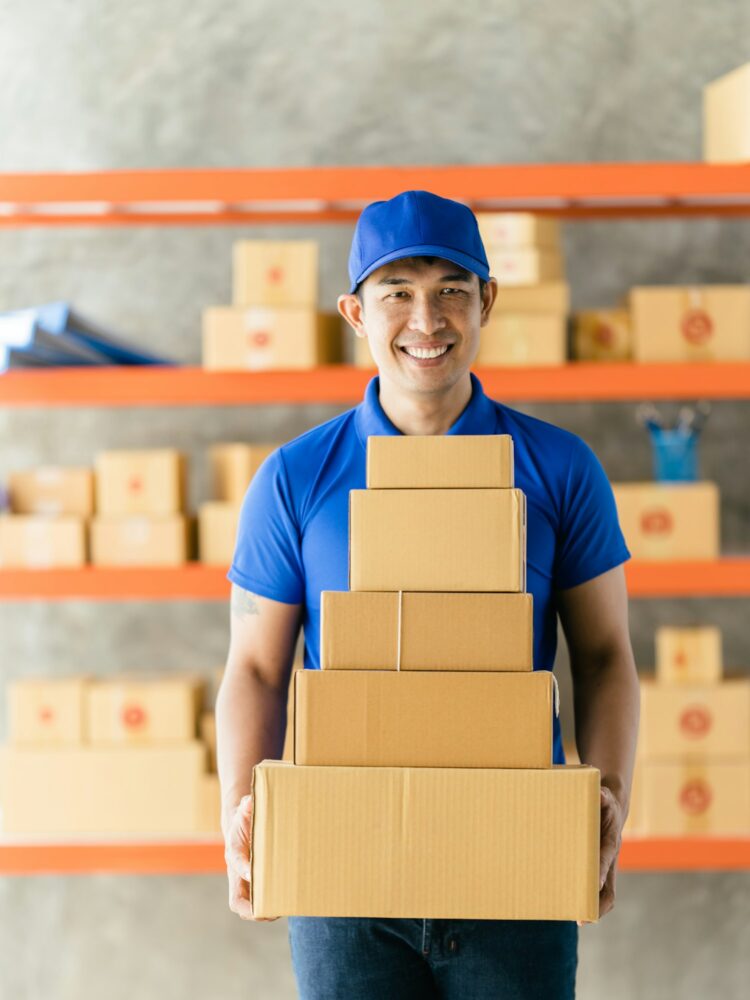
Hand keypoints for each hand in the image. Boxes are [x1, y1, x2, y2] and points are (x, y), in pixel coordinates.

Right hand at [223, 794, 277, 921]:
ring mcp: (245, 882)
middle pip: (237, 900)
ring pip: (248, 907)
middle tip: (270, 911)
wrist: (240, 826)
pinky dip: (270, 907)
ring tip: (282, 910)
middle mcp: (237, 872)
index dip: (243, 868)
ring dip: (262, 913)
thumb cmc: (245, 819)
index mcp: (234, 850)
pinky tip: (288, 903)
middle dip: (251, 909)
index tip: (252, 872)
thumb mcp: (245, 809)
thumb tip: (250, 801)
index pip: (235, 861)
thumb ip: (247, 805)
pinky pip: (259, 903)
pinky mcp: (255, 886)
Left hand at [578, 785, 623, 926]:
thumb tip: (600, 794)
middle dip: (597, 904)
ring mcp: (602, 865)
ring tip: (574, 919)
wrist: (612, 803)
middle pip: (607, 889)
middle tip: (582, 918)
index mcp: (610, 840)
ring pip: (601, 893)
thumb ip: (602, 796)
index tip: (595, 881)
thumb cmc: (604, 801)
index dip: (601, 870)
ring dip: (590, 907)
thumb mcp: (604, 796)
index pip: (606, 858)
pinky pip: (591, 887)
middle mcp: (608, 857)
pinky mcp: (593, 866)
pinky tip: (563, 903)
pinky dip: (583, 899)